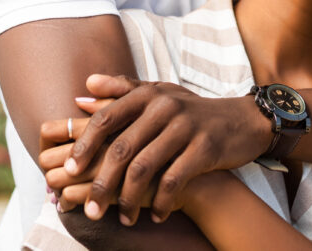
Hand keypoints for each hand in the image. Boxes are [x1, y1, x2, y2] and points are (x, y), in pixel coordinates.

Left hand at [65, 74, 271, 225]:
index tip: (68, 170)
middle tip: (91, 209)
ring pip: (145, 167)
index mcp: (148, 94)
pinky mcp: (205, 148)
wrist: (243, 120)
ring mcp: (186, 127)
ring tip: (123, 218)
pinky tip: (157, 214)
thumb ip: (121, 92)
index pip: (106, 118)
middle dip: (102, 182)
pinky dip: (161, 201)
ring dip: (129, 199)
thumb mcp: (159, 94)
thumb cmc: (192, 111)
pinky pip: (174, 180)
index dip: (84, 145)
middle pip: (122, 147)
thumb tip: (81, 93)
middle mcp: (164, 106)